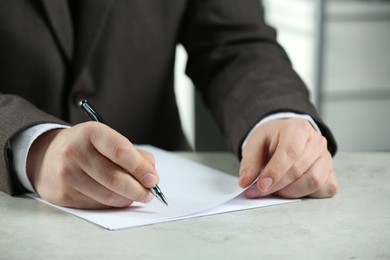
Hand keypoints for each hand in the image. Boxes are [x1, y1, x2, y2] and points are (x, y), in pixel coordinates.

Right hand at [26, 122, 158, 208]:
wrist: (46, 156)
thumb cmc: (86, 147)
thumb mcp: (107, 139)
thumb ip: (134, 154)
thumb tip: (151, 176)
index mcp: (91, 133)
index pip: (120, 151)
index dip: (140, 168)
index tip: (153, 179)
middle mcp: (76, 152)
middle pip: (115, 178)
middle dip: (138, 190)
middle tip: (149, 193)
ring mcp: (67, 174)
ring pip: (108, 196)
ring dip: (127, 199)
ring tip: (135, 195)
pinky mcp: (63, 194)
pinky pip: (96, 205)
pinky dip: (112, 204)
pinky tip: (116, 197)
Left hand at [239, 118, 337, 198]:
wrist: (287, 136)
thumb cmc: (272, 140)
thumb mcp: (255, 143)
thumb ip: (250, 162)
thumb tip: (245, 182)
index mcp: (298, 128)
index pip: (290, 152)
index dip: (275, 172)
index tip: (261, 186)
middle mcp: (316, 141)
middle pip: (299, 169)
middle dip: (277, 186)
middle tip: (258, 192)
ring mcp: (326, 157)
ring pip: (314, 181)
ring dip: (291, 192)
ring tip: (275, 191)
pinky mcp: (331, 173)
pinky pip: (327, 188)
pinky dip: (309, 194)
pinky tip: (292, 190)